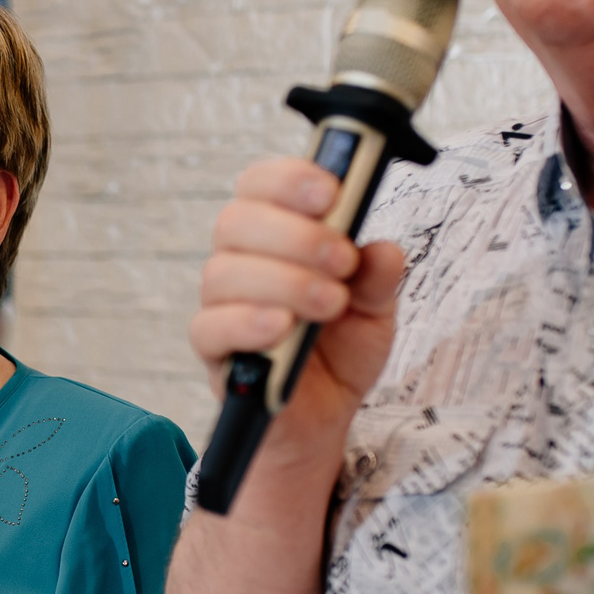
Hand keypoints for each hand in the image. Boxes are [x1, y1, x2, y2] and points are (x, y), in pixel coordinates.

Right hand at [189, 157, 405, 424]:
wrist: (325, 414)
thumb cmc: (340, 349)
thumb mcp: (376, 309)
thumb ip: (378, 279)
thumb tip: (384, 251)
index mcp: (275, 233)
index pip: (260, 185)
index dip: (289, 179)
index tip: (330, 193)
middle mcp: (241, 261)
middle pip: (236, 221)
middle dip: (295, 234)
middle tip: (342, 261)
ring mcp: (222, 304)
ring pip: (224, 272)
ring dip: (283, 281)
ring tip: (331, 304)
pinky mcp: (214, 350)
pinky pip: (210, 326)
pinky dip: (247, 321)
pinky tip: (284, 327)